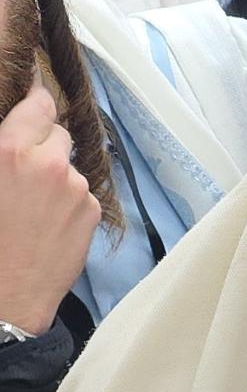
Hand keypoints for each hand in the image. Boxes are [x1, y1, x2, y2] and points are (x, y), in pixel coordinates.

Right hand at [0, 83, 99, 332]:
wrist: (5, 297)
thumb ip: (2, 148)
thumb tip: (13, 134)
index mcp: (9, 149)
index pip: (38, 102)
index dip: (36, 99)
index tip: (37, 94)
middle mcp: (48, 162)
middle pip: (58, 132)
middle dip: (43, 144)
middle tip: (24, 170)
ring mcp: (74, 187)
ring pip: (69, 165)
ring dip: (56, 175)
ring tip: (32, 206)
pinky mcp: (91, 211)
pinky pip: (81, 193)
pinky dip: (68, 201)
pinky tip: (48, 223)